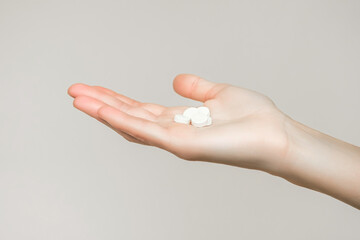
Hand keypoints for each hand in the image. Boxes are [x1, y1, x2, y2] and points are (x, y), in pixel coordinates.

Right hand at [67, 74, 289, 173]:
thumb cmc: (253, 119)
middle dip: (101, 104)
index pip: (140, 109)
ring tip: (78, 98)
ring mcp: (175, 141)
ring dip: (103, 111)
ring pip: (131, 125)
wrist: (275, 135)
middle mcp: (173, 132)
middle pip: (129, 117)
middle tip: (75, 91)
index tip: (95, 88)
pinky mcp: (182, 145)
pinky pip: (147, 131)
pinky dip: (123, 120)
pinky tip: (103, 110)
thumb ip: (196, 89)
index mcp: (179, 120)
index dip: (116, 99)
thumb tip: (177, 80)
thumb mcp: (218, 94)